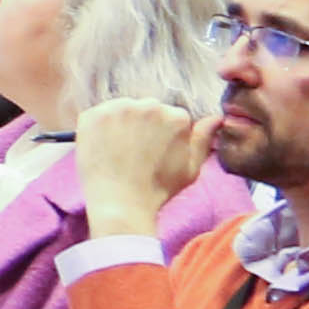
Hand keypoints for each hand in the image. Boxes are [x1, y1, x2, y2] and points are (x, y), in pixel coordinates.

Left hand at [75, 96, 214, 246]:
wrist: (120, 202)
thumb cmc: (158, 189)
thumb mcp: (191, 167)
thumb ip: (203, 139)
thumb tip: (215, 118)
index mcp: (176, 116)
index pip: (169, 116)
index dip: (160, 135)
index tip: (153, 151)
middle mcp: (149, 105)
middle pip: (145, 109)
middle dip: (142, 126)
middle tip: (134, 152)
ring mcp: (118, 108)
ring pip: (121, 110)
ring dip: (120, 124)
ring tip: (119, 151)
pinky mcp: (93, 114)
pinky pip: (97, 115)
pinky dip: (98, 128)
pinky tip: (103, 148)